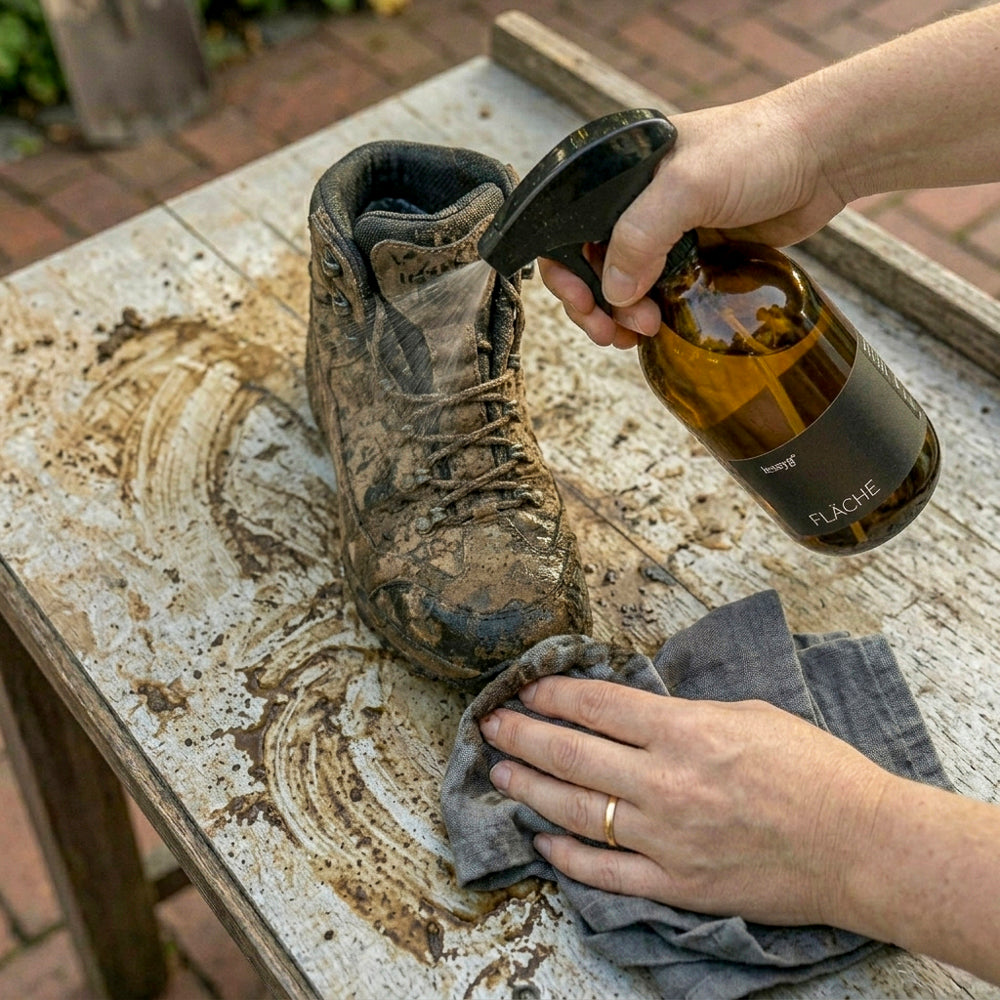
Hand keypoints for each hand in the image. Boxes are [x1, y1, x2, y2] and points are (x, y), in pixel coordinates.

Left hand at [478, 674, 888, 928]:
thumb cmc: (815, 769)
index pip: (597, 705)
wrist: (861, 844)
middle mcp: (666, 782)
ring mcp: (667, 838)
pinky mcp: (677, 884)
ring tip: (500, 774)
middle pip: (572, 754)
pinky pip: (606, 871)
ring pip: (577, 810)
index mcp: (686, 730)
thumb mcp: (748, 714)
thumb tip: (637, 711)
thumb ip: (685, 713)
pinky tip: (542, 838)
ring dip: (531, 789)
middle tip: (490, 727)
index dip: (553, 695)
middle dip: (523, 736)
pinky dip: (568, 854)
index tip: (527, 690)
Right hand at [540, 86, 848, 348]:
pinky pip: (661, 290)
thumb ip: (641, 237)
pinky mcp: (696, 252)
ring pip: (625, 284)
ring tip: (642, 333)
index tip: (581, 303)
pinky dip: (653, 313)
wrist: (824, 155)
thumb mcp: (687, 187)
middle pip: (591, 264)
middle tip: (613, 332)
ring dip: (623, 315)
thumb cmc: (758, 149)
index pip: (568, 227)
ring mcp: (667, 229)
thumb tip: (613, 293)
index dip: (564, 270)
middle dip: (596, 303)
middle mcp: (636, 201)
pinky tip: (658, 330)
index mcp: (619, 172)